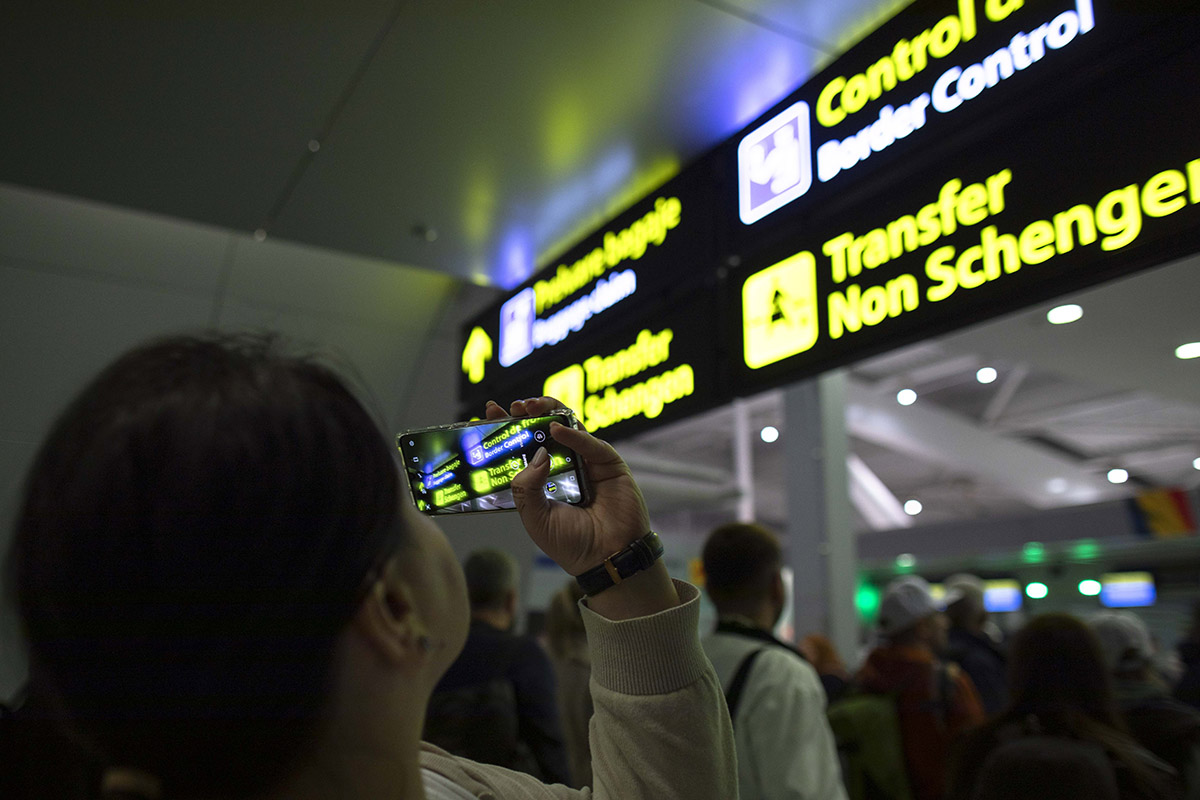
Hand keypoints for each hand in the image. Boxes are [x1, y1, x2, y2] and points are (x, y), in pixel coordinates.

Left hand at [485, 397, 650, 576]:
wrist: (607, 558)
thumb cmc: (572, 545)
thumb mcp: (535, 518)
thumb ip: (527, 487)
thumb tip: (537, 452)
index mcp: (541, 480)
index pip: (521, 447)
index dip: (506, 428)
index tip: (490, 411)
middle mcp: (563, 466)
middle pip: (543, 429)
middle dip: (528, 413)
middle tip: (515, 407)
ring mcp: (586, 462)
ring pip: (567, 426)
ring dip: (549, 411)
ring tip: (532, 407)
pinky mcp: (608, 463)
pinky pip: (589, 443)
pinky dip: (573, 434)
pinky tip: (556, 429)